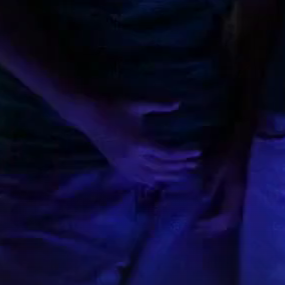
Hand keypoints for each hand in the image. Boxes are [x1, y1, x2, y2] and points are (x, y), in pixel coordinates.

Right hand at [76, 99, 201, 186]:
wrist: (87, 114)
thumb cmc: (113, 106)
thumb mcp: (138, 104)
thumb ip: (159, 105)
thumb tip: (179, 103)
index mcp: (140, 143)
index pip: (167, 154)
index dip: (183, 155)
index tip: (197, 153)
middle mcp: (132, 158)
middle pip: (161, 167)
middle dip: (179, 167)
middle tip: (195, 165)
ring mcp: (123, 164)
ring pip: (150, 176)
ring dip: (168, 175)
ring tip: (184, 174)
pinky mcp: (117, 165)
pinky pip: (136, 178)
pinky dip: (150, 180)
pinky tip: (160, 181)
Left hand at [197, 143, 247, 234]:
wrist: (253, 139)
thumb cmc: (234, 149)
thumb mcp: (218, 164)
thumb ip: (211, 184)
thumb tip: (203, 200)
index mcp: (235, 192)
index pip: (222, 217)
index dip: (208, 224)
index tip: (195, 225)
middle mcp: (243, 198)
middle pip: (229, 221)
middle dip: (213, 228)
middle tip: (198, 229)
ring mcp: (248, 195)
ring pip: (235, 217)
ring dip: (220, 224)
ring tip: (207, 225)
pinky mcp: (248, 191)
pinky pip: (237, 210)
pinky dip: (226, 216)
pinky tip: (219, 213)